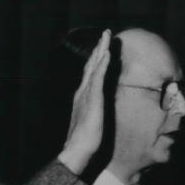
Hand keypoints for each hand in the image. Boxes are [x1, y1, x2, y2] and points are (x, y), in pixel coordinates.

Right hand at [58, 29, 110, 174]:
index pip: (91, 74)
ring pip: (94, 66)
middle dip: (99, 49)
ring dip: (101, 50)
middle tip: (106, 35)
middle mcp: (83, 91)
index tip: (104, 48)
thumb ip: (95, 114)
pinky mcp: (92, 98)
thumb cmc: (86, 141)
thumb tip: (101, 113)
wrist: (77, 149)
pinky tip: (107, 53)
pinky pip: (98, 76)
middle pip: (92, 65)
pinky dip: (102, 63)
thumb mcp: (93, 122)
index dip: (97, 60)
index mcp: (84, 97)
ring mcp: (87, 93)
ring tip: (107, 37)